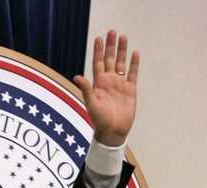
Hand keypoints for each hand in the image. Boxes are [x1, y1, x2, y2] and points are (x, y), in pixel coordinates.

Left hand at [73, 30, 138, 146]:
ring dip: (122, 51)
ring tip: (124, 37)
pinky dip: (134, 64)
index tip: (98, 38)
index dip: (98, 51)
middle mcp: (108, 81)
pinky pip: (132, 73)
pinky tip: (135, 54)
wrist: (113, 131)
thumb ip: (86, 89)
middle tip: (112, 32)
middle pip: (110, 59)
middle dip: (111, 46)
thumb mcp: (91, 103)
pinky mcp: (130, 89)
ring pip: (121, 63)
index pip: (98, 63)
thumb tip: (77, 76)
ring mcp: (120, 84)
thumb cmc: (99, 119)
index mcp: (98, 83)